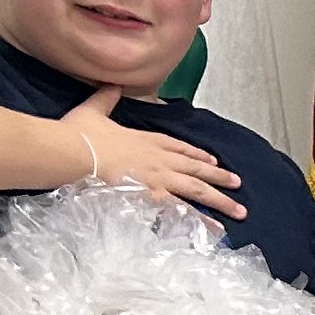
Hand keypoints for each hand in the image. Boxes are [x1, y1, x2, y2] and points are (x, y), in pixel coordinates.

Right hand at [69, 87, 244, 215]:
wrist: (75, 153)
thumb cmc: (80, 134)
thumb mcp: (94, 111)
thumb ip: (106, 98)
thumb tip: (113, 85)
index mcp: (147, 140)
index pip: (179, 147)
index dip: (197, 154)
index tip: (213, 160)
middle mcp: (159, 159)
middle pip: (196, 169)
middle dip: (219, 177)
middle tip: (238, 183)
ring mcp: (159, 179)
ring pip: (197, 190)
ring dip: (220, 200)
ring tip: (239, 211)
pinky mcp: (153, 197)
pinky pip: (183, 211)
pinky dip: (201, 219)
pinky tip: (216, 228)